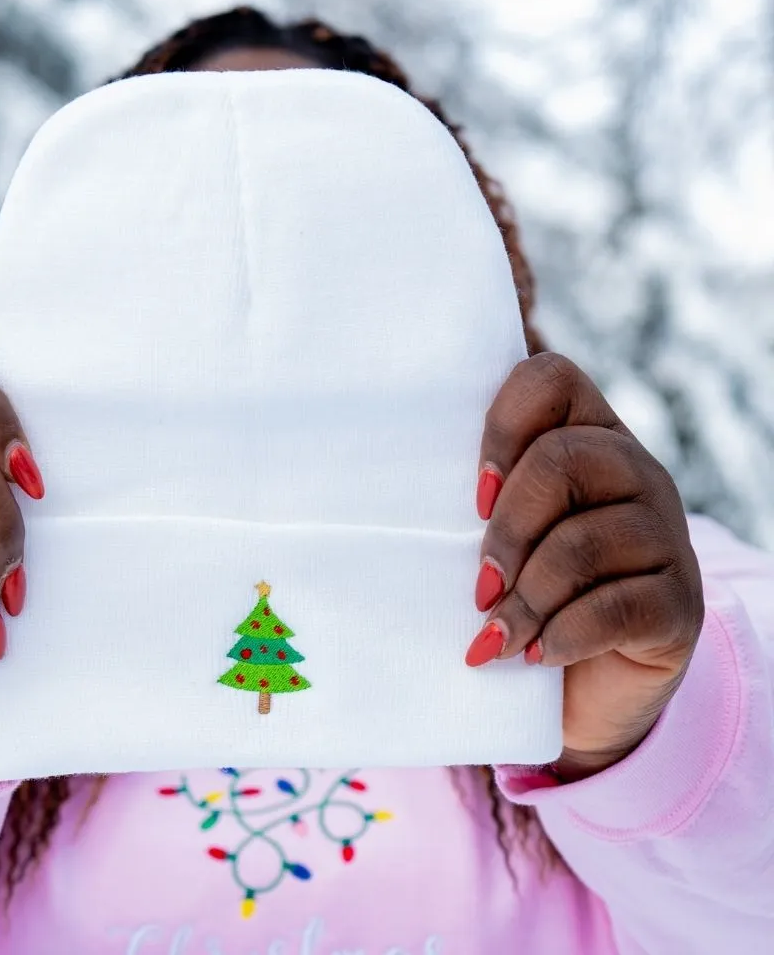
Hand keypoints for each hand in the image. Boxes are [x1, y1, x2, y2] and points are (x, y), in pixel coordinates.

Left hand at [465, 353, 704, 780]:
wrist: (585, 688)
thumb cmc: (520, 593)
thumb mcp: (496, 533)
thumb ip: (469, 492)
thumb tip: (385, 463)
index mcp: (585, 435)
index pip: (551, 377)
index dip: (503, 425)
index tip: (472, 495)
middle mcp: (634, 470)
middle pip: (563, 459)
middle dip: (507, 529)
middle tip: (479, 584)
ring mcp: (666, 534)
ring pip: (585, 540)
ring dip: (526, 597)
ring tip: (495, 633)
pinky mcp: (681, 603)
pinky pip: (618, 607)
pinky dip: (563, 635)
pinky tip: (536, 654)